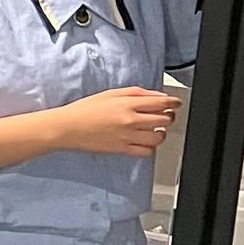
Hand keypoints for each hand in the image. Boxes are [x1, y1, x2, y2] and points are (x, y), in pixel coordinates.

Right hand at [52, 87, 180, 156]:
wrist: (67, 128)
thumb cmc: (84, 110)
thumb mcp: (110, 93)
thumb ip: (135, 93)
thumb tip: (156, 96)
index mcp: (127, 104)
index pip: (161, 103)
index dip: (174, 102)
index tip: (176, 103)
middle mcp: (131, 121)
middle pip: (164, 119)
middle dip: (168, 116)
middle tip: (164, 115)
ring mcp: (128, 137)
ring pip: (159, 137)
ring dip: (161, 132)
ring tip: (154, 129)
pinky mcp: (123, 150)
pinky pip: (147, 151)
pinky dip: (150, 146)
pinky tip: (144, 141)